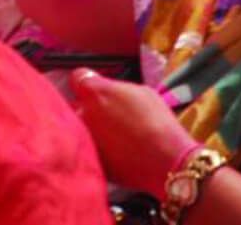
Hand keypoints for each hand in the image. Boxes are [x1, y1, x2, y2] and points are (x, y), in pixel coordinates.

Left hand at [71, 69, 196, 196]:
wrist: (165, 160)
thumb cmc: (157, 122)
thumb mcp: (139, 91)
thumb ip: (115, 88)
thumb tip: (109, 90)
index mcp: (94, 91)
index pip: (77, 77)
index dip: (86, 81)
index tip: (92, 85)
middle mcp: (83, 113)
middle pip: (75, 105)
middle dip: (87, 107)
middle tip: (106, 113)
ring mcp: (85, 139)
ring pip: (80, 129)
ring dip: (91, 130)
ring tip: (113, 136)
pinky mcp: (92, 162)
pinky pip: (90, 150)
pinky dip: (99, 150)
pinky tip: (116, 151)